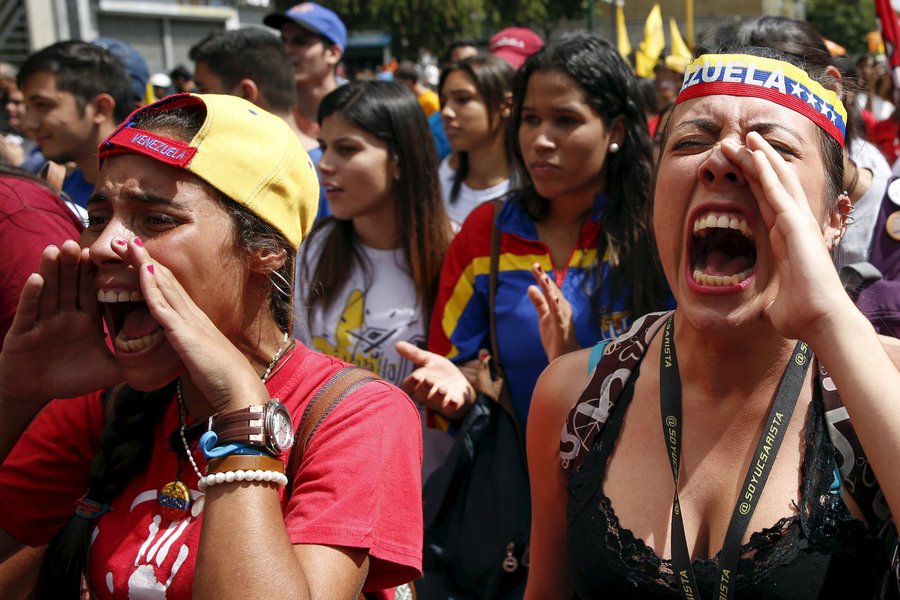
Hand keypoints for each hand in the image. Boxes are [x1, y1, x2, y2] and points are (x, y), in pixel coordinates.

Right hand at [0, 240, 122, 402]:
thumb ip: (132, 362)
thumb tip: (165, 361)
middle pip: (72, 284)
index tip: (113, 254)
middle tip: (84, 243)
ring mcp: (43, 320)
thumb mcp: (106, 370)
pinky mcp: (23, 331)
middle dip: (77, 264)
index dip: (101, 274)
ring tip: (59, 248)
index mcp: (85, 319)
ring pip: (50, 290)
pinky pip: (29, 310)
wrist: (34, 391)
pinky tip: (37, 278)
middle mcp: (65, 314)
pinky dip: (33, 294)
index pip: (94, 291)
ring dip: (54, 269)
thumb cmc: (69, 378)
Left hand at [113, 239, 268, 413]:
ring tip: (124, 244)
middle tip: (121, 241)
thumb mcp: (200, 358)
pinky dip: (151, 287)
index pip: (169, 288)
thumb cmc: (221, 378)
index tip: (135, 256)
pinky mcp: (184, 332)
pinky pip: (163, 306)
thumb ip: (190, 349)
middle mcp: (192, 313)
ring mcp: (188, 320)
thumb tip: (183, 350)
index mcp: (195, 320)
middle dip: (141, 258)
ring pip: (161, 285)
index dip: (151, 270)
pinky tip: (141, 271)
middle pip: (163, 279)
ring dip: (142, 263)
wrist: (238, 387)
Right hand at [396, 341, 474, 419]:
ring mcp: (439, 401)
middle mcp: (426, 395)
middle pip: (420, 395)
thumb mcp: (429, 360)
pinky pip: (450, 408)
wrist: (460, 384)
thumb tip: (397, 344)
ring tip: (443, 389)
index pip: (408, 387)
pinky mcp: (452, 406)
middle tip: (429, 380)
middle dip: (424, 388)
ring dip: (438, 396)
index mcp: (418, 384)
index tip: (415, 376)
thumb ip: (414, 354)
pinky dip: (452, 405)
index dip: (410, 383)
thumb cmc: (440, 372)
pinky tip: (454, 400)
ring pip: (435, 402)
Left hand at [527, 263, 580, 361]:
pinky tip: (553, 299)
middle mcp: (563, 309)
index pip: (549, 289)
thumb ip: (539, 302)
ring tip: (544, 278)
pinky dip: (557, 308)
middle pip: (552, 291)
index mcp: (558, 306)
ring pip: (556, 302)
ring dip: (551, 290)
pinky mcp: (562, 330)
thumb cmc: (556, 337)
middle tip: (536, 266)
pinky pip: (559, 318)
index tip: (534, 266)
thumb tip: (531, 286)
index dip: (542, 277)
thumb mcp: (544, 316)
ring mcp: (563, 319)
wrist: (565, 359)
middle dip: (545, 279)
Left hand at [721, 133, 856, 341]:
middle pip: (772, 184)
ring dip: (759, 156)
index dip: (753, 181)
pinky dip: (766, 171)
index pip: (766, 201)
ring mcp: (797, 223)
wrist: (820, 321)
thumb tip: (757, 310)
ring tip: (743, 136)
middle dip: (754, 161)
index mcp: (784, 239)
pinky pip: (778, 192)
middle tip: (735, 141)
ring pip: (776, 180)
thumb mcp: (772, 301)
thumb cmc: (800, 315)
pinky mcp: (796, 226)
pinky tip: (754, 154)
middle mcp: (792, 225)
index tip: (738, 165)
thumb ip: (765, 296)